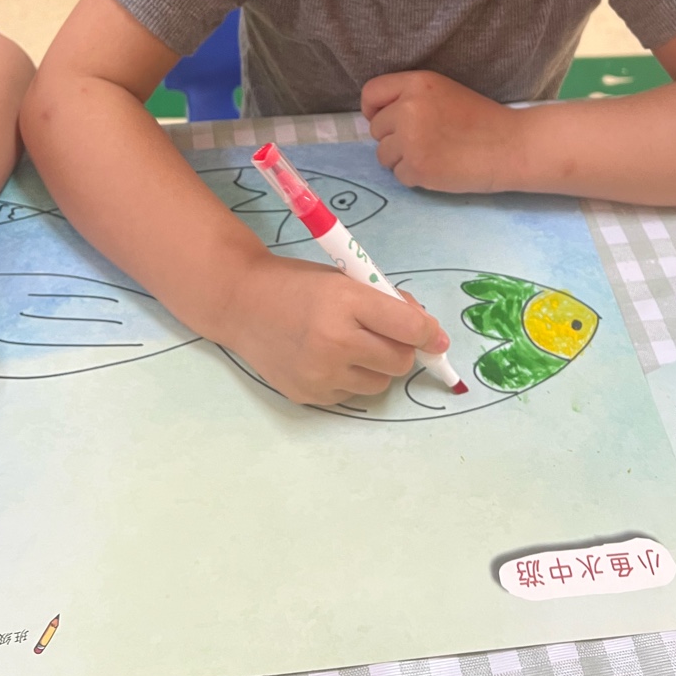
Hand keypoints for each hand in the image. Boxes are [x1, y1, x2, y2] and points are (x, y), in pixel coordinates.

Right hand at [224, 252, 449, 405]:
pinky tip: (326, 359)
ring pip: (380, 383)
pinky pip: (351, 394)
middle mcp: (335, 341)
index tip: (435, 337)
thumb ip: (385, 303)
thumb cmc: (298, 285)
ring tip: (350, 346)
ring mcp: (320, 373)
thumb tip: (427, 332)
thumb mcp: (344, 280)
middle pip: (400, 361)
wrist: (240, 303)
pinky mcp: (309, 395)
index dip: (429, 332)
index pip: (409, 327)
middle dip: (402, 349)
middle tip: (385, 336)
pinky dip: (349, 378)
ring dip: (376, 367)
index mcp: (346, 301)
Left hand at [362, 70, 517, 191]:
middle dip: (393, 138)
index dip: (373, 109)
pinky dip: (415, 177)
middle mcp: (408, 108)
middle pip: (376, 129)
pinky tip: (439, 168)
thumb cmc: (482, 119)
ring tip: (432, 155)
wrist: (510, 146)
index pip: (371, 92)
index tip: (383, 120)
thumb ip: (411, 98)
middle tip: (424, 142)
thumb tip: (378, 117)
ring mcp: (410, 139)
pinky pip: (399, 176)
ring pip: (383, 155)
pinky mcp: (417, 167)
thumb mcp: (444, 92)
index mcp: (416, 83)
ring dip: (402, 160)